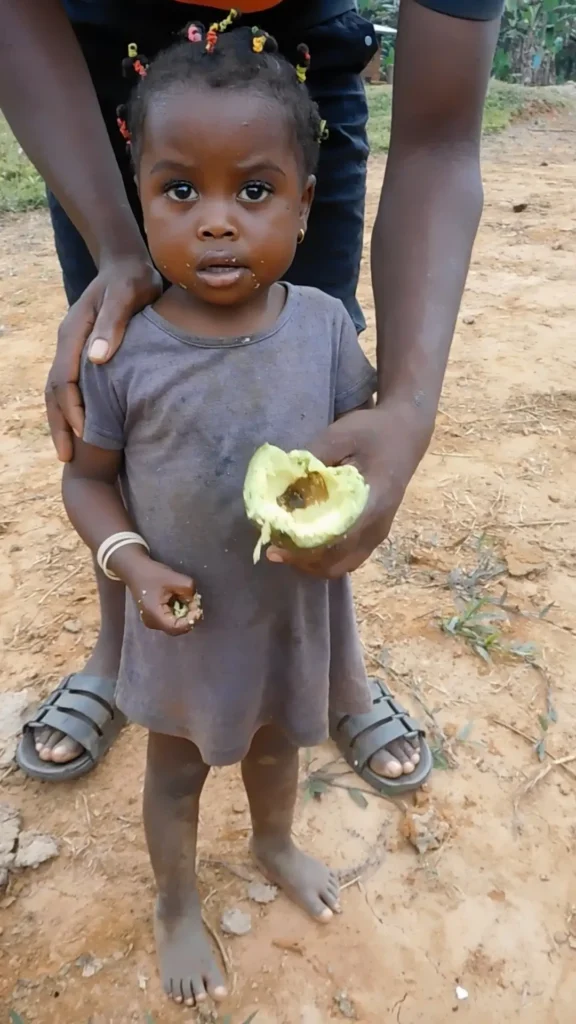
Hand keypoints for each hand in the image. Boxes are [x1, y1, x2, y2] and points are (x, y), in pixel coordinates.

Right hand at [46, 254, 161, 461]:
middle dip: (59, 425)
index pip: (65, 380)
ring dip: (62, 420)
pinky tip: (86, 426)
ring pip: (58, 390)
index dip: (74, 410)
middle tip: (66, 458)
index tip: (86, 435)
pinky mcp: (85, 350)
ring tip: (70, 450)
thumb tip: (97, 361)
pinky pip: (72, 385)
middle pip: (54, 391)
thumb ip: (113, 325)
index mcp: (74, 334)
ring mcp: (74, 347)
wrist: (126, 262)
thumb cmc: (132, 279)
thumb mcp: (126, 296)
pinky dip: (73, 407)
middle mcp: (68, 343)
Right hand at [123, 557, 200, 636]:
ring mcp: (152, 621)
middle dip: (189, 618)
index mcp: (155, 615)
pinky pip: (169, 619)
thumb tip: (195, 601)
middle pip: (176, 628)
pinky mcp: (154, 617)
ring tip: (189, 602)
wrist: (135, 570)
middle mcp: (152, 622)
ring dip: (184, 615)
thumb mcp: (174, 578)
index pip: (177, 628)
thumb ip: (188, 590)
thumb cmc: (152, 574)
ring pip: (174, 624)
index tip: (199, 610)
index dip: (190, 621)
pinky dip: (178, 612)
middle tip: (196, 605)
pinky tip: (181, 601)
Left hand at [266, 402, 432, 578]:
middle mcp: (377, 527)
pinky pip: (347, 558)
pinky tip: (305, 541)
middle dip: (301, 561)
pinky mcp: (374, 533)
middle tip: (274, 548)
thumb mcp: (338, 436)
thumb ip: (310, 464)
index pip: (335, 543)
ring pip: (341, 566)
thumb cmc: (372, 432)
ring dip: (311, 563)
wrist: (405, 432)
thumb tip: (278, 491)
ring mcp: (377, 534)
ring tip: (286, 547)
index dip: (301, 551)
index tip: (274, 547)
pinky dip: (323, 558)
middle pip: (336, 564)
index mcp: (372, 504)